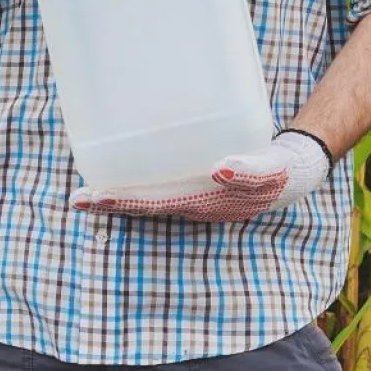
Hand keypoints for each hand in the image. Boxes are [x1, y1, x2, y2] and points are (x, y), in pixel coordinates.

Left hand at [70, 131, 332, 222]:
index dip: (123, 200)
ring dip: (117, 193)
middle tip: (76, 199)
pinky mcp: (195, 180)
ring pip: (148, 196)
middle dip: (110, 202)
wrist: (294, 172)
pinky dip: (136, 177)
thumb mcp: (271, 170)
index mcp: (204, 202)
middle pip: (143, 205)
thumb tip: (218, 169)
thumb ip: (249, 169)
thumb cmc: (281, 171)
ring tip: (86, 190)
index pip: (154, 204)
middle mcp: (192, 203)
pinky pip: (160, 182)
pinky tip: (122, 164)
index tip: (94, 197)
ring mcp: (192, 194)